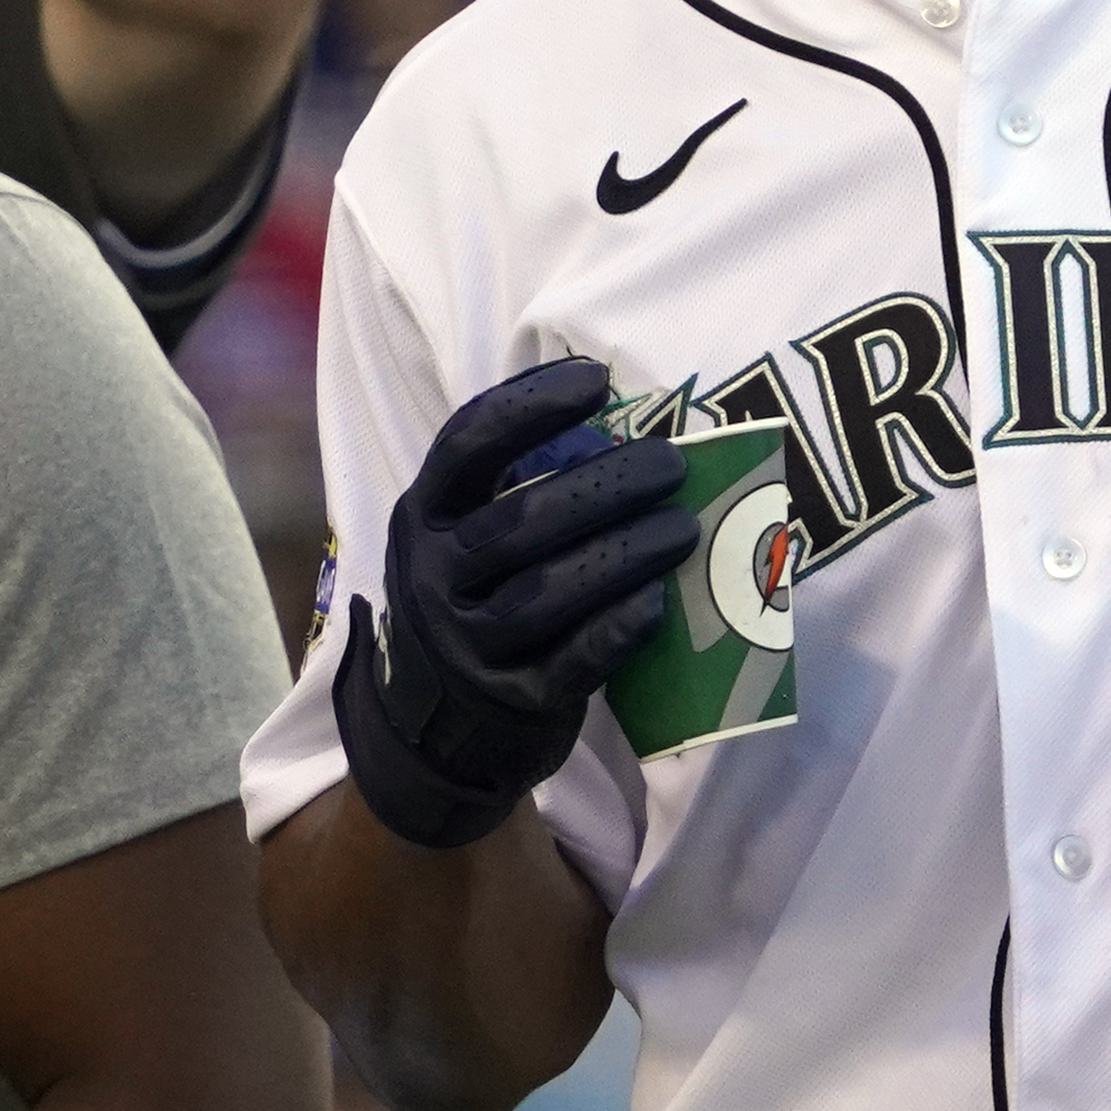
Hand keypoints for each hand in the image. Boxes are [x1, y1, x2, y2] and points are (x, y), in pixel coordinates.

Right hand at [335, 356, 696, 849]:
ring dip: (628, 552)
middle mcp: (434, 578)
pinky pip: (575, 659)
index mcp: (425, 519)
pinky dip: (619, 628)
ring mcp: (470, 645)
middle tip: (671, 466)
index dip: (530, 405)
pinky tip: (658, 600)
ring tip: (685, 527)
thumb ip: (516, 488)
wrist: (438, 730)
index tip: (595, 380)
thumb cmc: (474, 603)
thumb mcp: (463, 540)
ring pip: (553, 590)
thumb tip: (622, 430)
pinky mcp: (513, 700)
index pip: (467, 445)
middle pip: (524, 518)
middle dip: (608, 486)